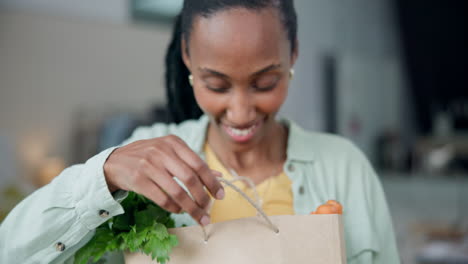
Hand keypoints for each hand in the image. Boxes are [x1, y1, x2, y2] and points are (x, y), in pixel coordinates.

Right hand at [103, 135, 224, 225]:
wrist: (116, 161)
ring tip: (198, 216)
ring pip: (177, 192)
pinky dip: (174, 208)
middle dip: (203, 197)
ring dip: (191, 208)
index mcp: (173, 143)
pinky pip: (162, 199)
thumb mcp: (171, 153)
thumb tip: (218, 176)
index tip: (221, 195)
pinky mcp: (138, 180)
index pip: (198, 164)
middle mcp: (162, 151)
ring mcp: (149, 165)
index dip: (212, 182)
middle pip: (190, 179)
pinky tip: (179, 211)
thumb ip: (193, 163)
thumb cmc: (149, 157)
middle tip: (209, 209)